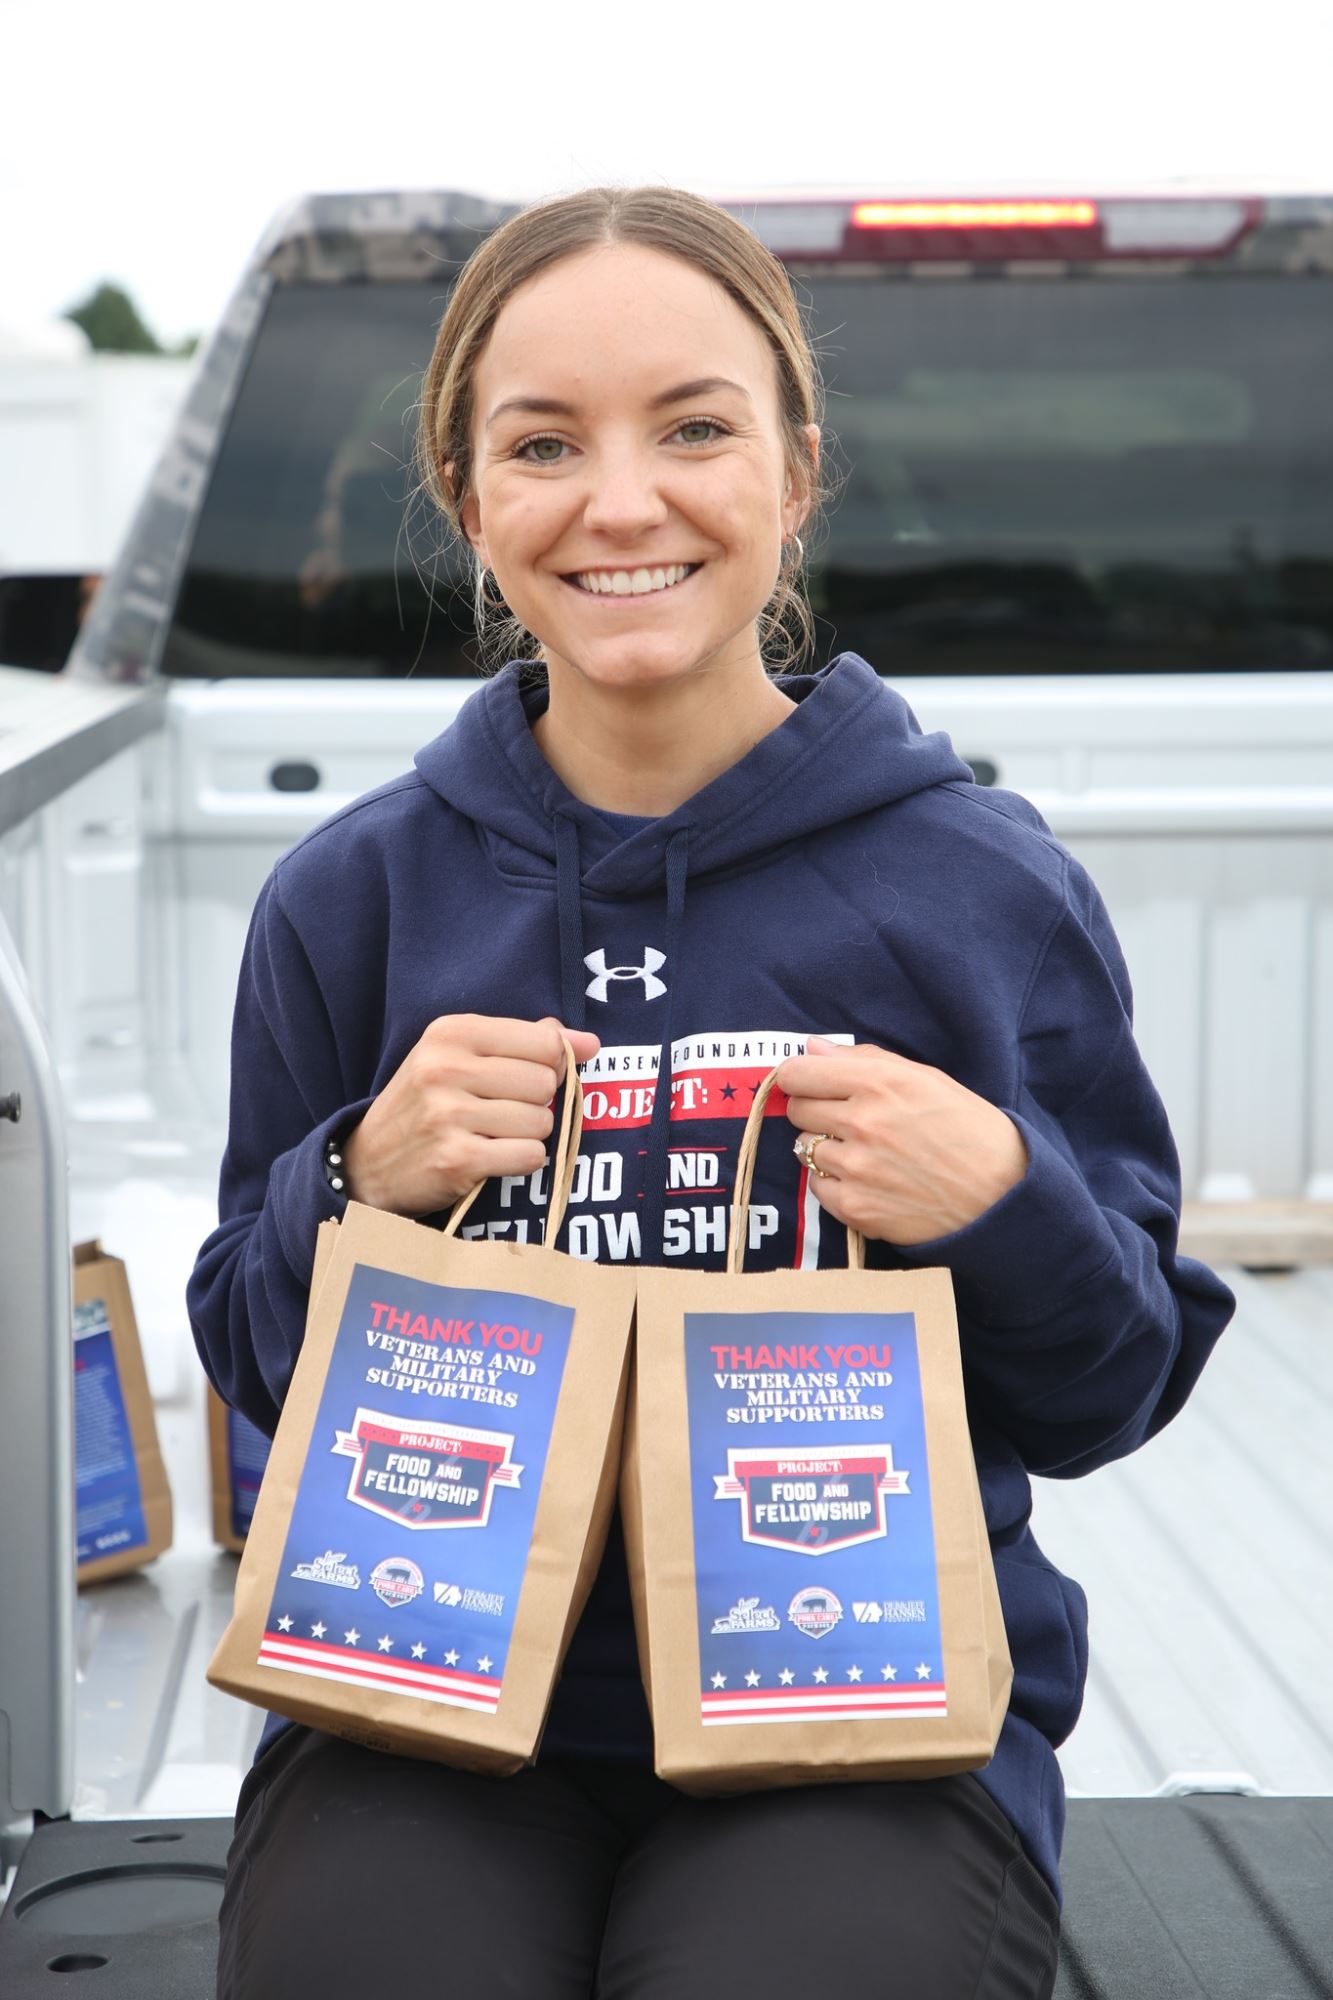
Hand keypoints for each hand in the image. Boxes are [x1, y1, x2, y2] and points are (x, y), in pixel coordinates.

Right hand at [340, 1014, 599, 1216]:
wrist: (367, 1163)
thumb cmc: (426, 1104)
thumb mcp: (461, 1056)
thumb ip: (526, 1042)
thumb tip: (590, 1042)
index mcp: (451, 1032)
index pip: (543, 1041)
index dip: (552, 1064)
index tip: (531, 1077)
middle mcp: (445, 1068)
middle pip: (544, 1083)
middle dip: (537, 1103)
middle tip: (504, 1112)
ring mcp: (448, 1115)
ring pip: (540, 1122)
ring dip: (529, 1135)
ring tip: (494, 1135)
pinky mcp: (456, 1159)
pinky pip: (529, 1156)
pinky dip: (522, 1161)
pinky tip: (495, 1158)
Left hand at [775, 1036, 1027, 1246]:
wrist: (1000, 1197)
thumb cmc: (968, 1130)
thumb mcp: (926, 1078)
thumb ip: (864, 1060)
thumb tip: (812, 1046)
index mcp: (881, 1083)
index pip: (798, 1072)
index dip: (801, 1077)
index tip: (811, 1084)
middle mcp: (862, 1122)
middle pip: (796, 1109)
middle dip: (814, 1110)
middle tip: (846, 1120)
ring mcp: (856, 1168)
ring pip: (805, 1148)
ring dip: (826, 1148)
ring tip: (866, 1153)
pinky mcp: (854, 1208)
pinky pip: (817, 1187)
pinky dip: (835, 1183)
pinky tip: (869, 1181)